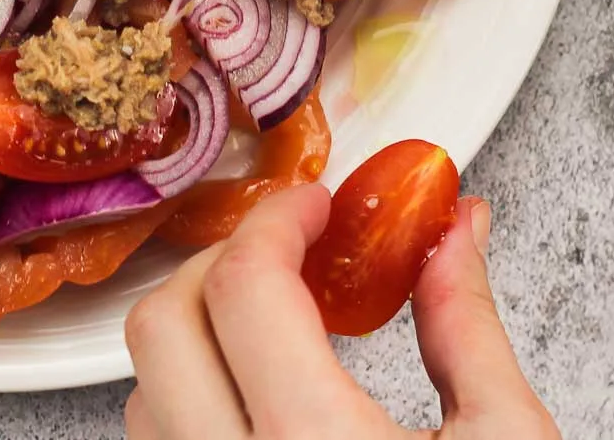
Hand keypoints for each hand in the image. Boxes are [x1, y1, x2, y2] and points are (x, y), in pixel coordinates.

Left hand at [122, 184, 557, 438]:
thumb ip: (467, 325)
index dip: (279, 221)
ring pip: (145, 397)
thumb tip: (454, 232)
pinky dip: (193, 409)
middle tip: (294, 254)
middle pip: (163, 327)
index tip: (316, 205)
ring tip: (283, 330)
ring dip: (200, 339)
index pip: (248, 288)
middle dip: (224, 266)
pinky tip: (264, 407)